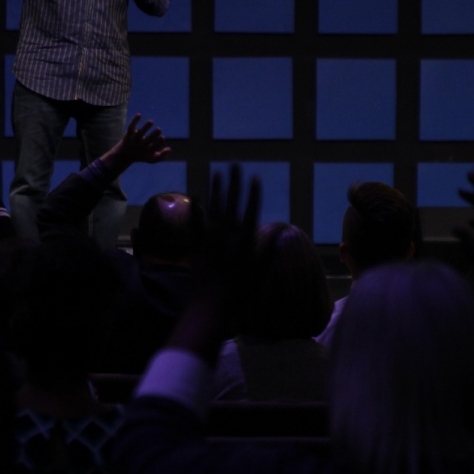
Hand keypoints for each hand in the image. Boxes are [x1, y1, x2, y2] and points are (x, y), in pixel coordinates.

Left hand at [102, 114, 170, 172]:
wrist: (124, 155)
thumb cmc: (142, 156)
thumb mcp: (152, 159)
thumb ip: (162, 155)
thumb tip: (170, 149)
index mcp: (147, 152)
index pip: (153, 148)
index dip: (158, 143)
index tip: (162, 137)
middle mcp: (140, 146)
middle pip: (147, 141)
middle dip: (153, 135)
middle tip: (159, 129)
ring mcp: (134, 140)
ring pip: (139, 133)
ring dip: (145, 127)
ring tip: (151, 121)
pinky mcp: (129, 134)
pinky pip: (131, 127)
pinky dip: (134, 121)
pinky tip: (139, 114)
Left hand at [166, 164, 261, 362]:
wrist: (211, 308)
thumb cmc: (240, 294)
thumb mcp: (260, 273)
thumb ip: (268, 250)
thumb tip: (278, 230)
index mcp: (243, 242)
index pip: (249, 211)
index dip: (251, 193)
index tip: (253, 177)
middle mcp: (226, 237)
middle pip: (230, 204)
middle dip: (232, 183)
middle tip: (233, 165)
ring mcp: (209, 241)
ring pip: (212, 209)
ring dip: (214, 190)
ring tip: (216, 173)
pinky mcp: (195, 248)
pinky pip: (194, 225)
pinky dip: (195, 211)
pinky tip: (195, 197)